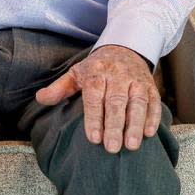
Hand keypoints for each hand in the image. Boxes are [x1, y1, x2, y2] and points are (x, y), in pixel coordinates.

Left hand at [35, 44, 159, 152]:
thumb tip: (40, 98)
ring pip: (138, 102)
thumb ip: (59, 88)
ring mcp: (136, 80)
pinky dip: (153, 117)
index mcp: (96, 73)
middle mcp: (118, 76)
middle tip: (112, 147)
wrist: (124, 47)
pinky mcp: (150, 86)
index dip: (94, 118)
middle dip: (115, 125)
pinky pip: (154, 101)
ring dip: (136, 124)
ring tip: (132, 145)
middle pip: (116, 101)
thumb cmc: (96, 68)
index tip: (93, 138)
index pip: (94, 96)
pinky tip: (149, 133)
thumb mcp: (75, 73)